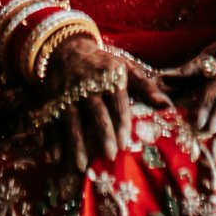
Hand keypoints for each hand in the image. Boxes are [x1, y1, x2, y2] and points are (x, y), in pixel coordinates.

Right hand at [39, 36, 171, 171]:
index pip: (117, 100)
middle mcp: (87, 84)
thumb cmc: (105, 65)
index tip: (125, 142)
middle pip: (95, 111)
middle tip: (110, 155)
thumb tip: (167, 106)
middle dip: (102, 133)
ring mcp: (66, 92)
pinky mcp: (50, 100)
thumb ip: (146, 88)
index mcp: (109, 76)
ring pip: (70, 119)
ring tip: (81, 165)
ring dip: (75, 142)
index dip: (121, 121)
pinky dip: (50, 140)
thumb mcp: (127, 69)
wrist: (69, 50)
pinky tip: (53, 158)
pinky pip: (49, 121)